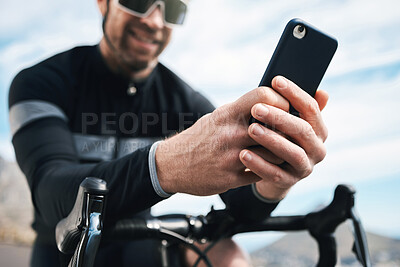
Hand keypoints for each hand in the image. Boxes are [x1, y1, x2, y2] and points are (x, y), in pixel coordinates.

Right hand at [155, 85, 288, 195]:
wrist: (171, 164)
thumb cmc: (200, 137)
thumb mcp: (217, 117)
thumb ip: (242, 111)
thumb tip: (271, 103)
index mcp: (227, 114)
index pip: (263, 97)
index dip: (280, 101)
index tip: (284, 109)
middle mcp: (230, 134)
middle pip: (275, 128)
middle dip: (286, 131)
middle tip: (288, 133)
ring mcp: (231, 158)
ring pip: (274, 154)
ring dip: (279, 153)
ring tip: (277, 151)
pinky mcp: (231, 178)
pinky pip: (261, 174)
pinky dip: (266, 170)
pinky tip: (263, 166)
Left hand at [240, 76, 328, 199]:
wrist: (271, 171)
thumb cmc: (279, 138)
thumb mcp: (287, 122)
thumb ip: (297, 107)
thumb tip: (322, 91)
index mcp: (319, 130)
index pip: (311, 108)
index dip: (295, 93)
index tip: (276, 80)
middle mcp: (317, 149)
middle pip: (302, 130)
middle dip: (279, 117)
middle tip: (257, 108)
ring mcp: (305, 167)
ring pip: (292, 153)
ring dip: (272, 140)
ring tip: (251, 129)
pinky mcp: (289, 182)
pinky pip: (275, 174)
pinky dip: (259, 164)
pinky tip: (243, 154)